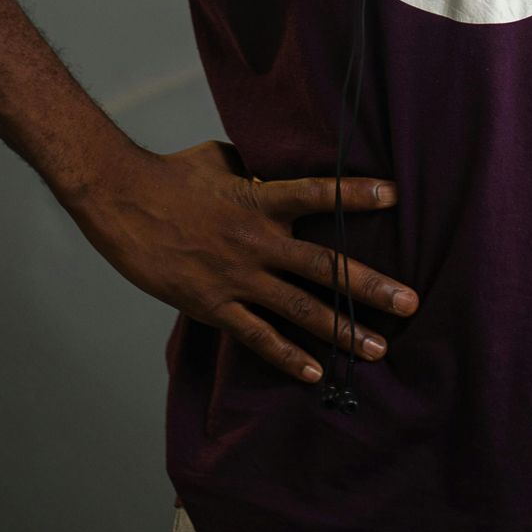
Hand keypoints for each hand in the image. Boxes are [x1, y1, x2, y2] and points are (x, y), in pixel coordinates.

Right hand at [66, 136, 420, 383]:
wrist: (121, 199)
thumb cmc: (172, 173)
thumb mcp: (220, 158)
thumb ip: (256, 169)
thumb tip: (278, 169)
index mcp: (260, 197)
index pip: (316, 193)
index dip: (354, 194)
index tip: (394, 194)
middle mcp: (257, 240)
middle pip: (324, 265)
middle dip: (370, 287)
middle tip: (411, 302)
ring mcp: (237, 276)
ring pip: (299, 308)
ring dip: (342, 329)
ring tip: (378, 349)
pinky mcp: (213, 304)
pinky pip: (256, 335)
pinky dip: (287, 356)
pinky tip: (315, 372)